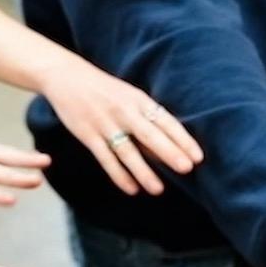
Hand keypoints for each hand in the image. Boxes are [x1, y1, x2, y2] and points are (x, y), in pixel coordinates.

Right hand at [37, 58, 200, 196]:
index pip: (166, 121)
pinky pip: (105, 158)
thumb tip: (169, 147)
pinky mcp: (87, 134)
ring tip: (158, 190)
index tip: (198, 156)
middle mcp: (124, 111)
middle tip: (187, 169)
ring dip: (144, 171)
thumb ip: (147, 119)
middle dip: (169, 152)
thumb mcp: (130, 96)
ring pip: (127, 151)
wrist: (67, 76)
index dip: (183, 139)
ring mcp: (105, 124)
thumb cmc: (105, 90)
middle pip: (150, 135)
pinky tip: (131, 189)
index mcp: (139, 100)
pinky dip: (118, 175)